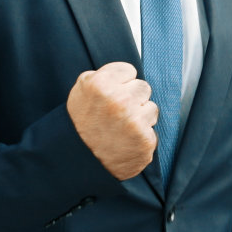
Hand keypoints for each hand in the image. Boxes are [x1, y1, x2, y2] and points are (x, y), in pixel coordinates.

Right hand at [67, 61, 157, 179]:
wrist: (79, 160)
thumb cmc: (80, 124)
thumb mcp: (81, 91)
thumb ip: (103, 75)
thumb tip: (127, 72)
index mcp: (101, 84)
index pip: (129, 70)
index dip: (120, 83)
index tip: (112, 94)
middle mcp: (119, 101)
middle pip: (143, 87)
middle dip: (133, 98)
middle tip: (117, 113)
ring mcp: (133, 121)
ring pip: (151, 107)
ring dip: (140, 116)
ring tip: (121, 128)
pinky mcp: (145, 140)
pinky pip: (153, 128)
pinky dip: (142, 135)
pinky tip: (127, 140)